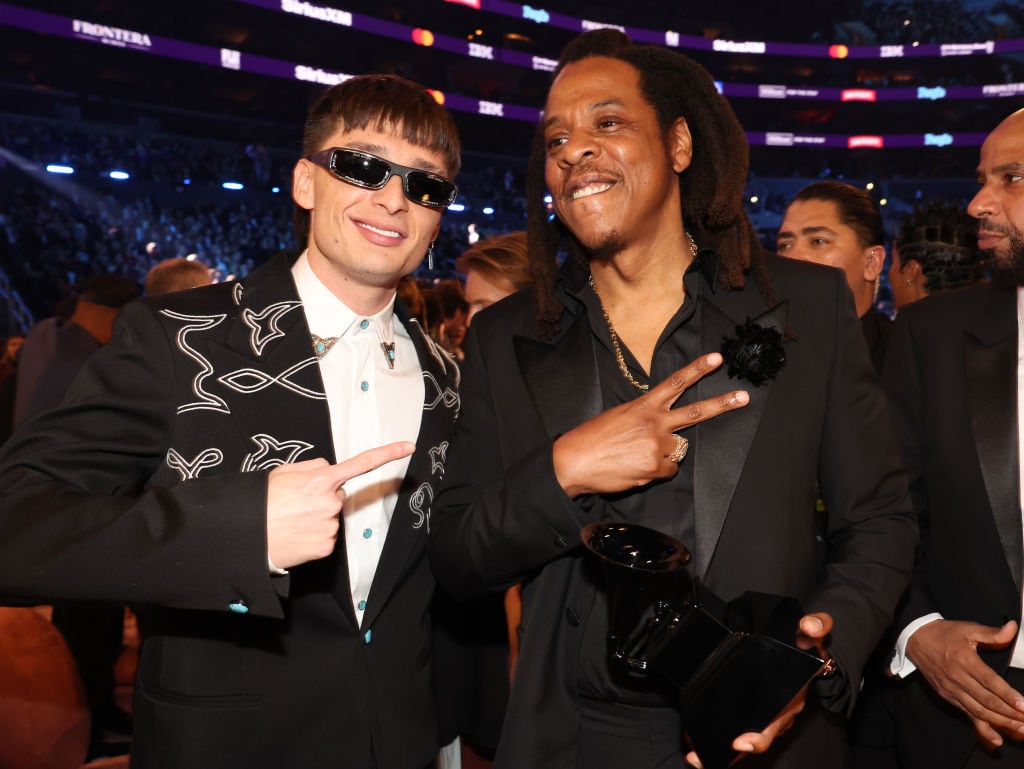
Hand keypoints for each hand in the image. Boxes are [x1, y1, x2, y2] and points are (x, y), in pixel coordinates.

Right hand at [265, 442, 415, 568]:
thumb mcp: (285, 472)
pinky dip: (314, 536)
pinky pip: (327, 537)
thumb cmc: (263, 502)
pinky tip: (297, 535)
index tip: (408, 447)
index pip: (362, 463)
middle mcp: (330, 502)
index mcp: (321, 479)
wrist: (246, 536)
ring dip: (316, 518)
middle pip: (337, 495)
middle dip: (321, 498)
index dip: (388, 454)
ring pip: (331, 517)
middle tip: (295, 505)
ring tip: (292, 521)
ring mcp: (330, 526)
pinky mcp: (326, 546)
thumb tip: (331, 469)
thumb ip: (314, 466)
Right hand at [552, 353, 748, 497]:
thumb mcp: (620, 416)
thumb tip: (664, 433)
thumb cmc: (593, 439)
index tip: (716, 358)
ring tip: (636, 455)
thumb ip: (646, 418)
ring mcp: (658, 445)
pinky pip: (668, 470)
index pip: (676, 382)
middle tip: (744, 397)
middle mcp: (655, 423)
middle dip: (722, 403)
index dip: (698, 369)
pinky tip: (636, 468)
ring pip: (677, 449)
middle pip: (696, 411)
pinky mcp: (656, 467)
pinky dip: (656, 471)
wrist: (575, 461)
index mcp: (644, 405)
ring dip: (663, 454)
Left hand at [684, 613, 832, 768]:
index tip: (739, 743)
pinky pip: (741, 730)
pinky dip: (721, 737)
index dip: (758, 738)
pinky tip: (698, 742)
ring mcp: (768, 716)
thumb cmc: (808, 647)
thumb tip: (810, 627)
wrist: (810, 652)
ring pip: (746, 739)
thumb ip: (815, 626)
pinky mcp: (756, 714)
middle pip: (755, 739)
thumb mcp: (813, 633)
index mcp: (791, 700)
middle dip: (729, 751)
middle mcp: (780, 714)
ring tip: (694, 754)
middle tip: (700, 755)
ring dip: (720, 748)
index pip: (775, 724)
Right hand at [907, 619, 1023, 747]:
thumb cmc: (944, 634)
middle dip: (1010, 713)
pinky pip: (968, 715)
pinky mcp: (948, 697)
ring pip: (979, 711)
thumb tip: (1013, 628)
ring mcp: (952, 690)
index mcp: (964, 660)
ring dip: (1001, 722)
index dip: (1008, 694)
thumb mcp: (968, 629)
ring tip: (1020, 729)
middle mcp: (957, 678)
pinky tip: (996, 738)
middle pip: (987, 700)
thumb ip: (992, 633)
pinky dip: (982, 728)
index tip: (1023, 705)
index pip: (990, 681)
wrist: (915, 640)